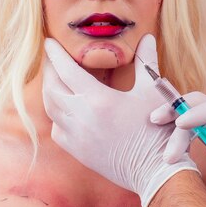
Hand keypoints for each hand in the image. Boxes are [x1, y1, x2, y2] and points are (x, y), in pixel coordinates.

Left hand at [43, 34, 198, 206]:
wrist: (154, 170)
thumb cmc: (157, 129)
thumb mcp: (152, 91)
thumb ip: (146, 61)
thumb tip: (146, 36)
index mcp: (98, 99)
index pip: (67, 70)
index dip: (55, 54)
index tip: (49, 42)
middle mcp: (82, 117)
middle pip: (52, 87)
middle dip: (49, 70)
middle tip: (52, 58)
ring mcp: (77, 136)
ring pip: (51, 108)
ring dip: (50, 90)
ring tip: (55, 78)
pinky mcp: (77, 151)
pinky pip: (56, 128)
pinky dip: (56, 114)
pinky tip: (64, 106)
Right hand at [150, 92, 205, 206]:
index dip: (199, 112)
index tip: (180, 123)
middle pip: (201, 104)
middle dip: (178, 110)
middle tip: (156, 121)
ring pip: (194, 115)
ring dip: (174, 125)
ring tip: (161, 142)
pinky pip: (194, 127)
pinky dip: (179, 134)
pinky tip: (167, 143)